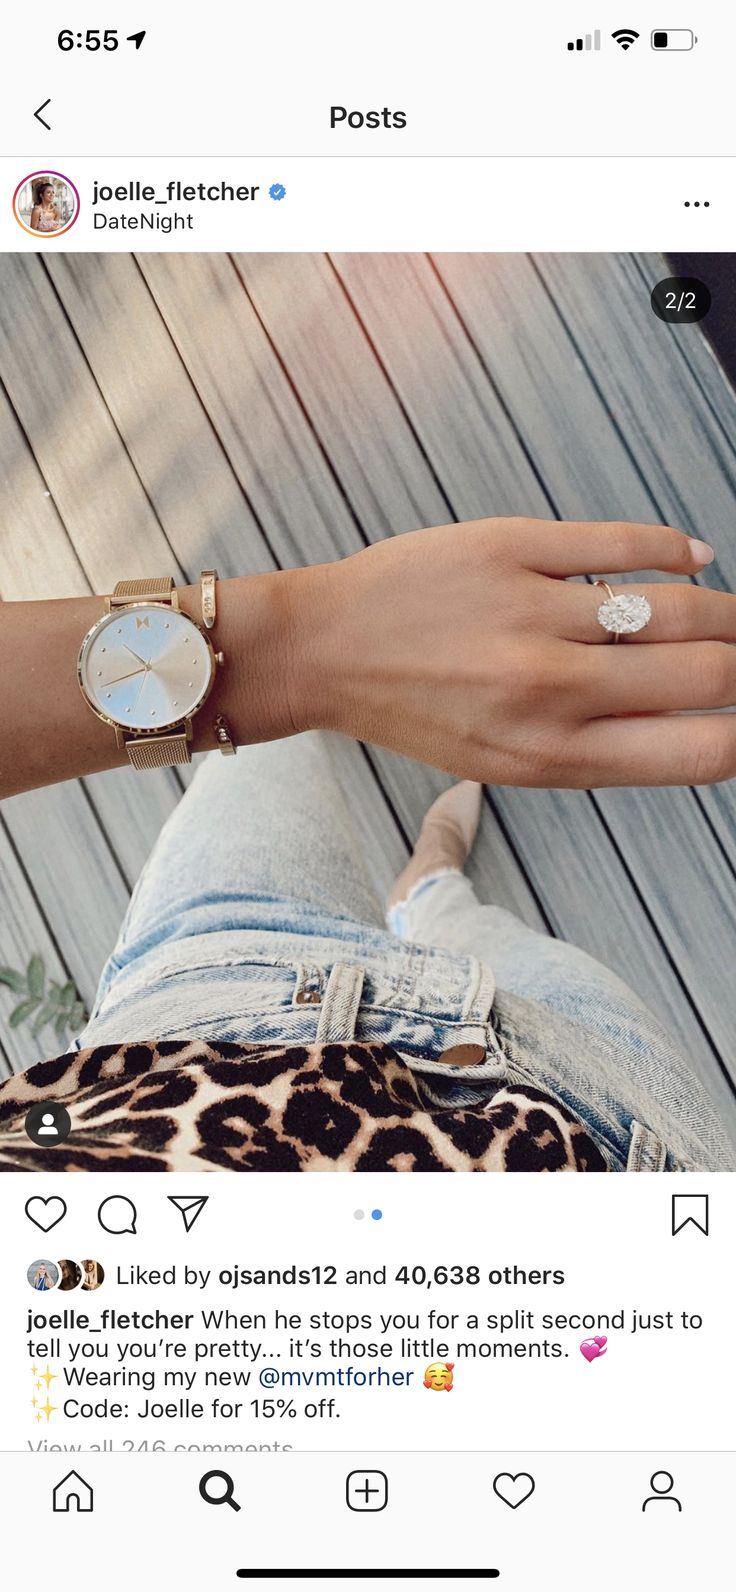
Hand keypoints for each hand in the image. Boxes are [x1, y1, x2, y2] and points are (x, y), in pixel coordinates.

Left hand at [292, 517, 735, 787]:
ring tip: (730, 615)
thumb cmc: (420, 710)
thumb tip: (697, 723)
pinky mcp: (510, 546)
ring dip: (726, 609)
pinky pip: (621, 541)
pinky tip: (692, 556)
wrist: (324, 650)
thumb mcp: (509, 761)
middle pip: (708, 674)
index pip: (701, 753)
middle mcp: (549, 691)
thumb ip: (601, 747)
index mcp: (553, 757)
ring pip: (677, 604)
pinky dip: (673, 546)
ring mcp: (530, 613)